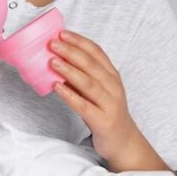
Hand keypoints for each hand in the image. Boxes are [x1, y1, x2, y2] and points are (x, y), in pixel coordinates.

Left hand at [47, 29, 135, 163]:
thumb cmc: (105, 112)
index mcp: (112, 76)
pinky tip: (57, 88)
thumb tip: (55, 62)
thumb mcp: (96, 92)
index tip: (62, 33)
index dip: (79, 41)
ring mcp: (110, 104)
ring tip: (52, 61)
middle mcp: (113, 87)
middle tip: (53, 43)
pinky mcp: (103, 121)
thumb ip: (80, 78)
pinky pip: (84, 106)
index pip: (97, 52)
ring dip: (69, 70)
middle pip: (92, 65)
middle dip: (71, 52)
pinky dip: (70, 95)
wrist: (124, 142)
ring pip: (89, 83)